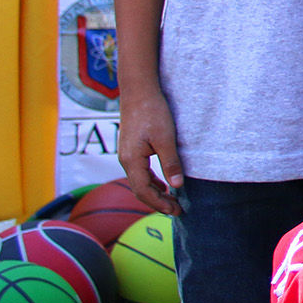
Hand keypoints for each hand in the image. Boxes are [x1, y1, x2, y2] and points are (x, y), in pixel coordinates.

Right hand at [118, 85, 183, 215]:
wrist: (139, 91)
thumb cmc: (153, 112)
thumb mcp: (166, 138)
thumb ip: (171, 163)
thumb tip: (177, 186)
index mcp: (132, 161)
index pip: (143, 191)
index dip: (159, 204)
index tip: (176, 210)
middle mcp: (126, 160)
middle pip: (139, 190)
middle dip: (158, 202)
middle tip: (177, 210)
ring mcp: (127, 155)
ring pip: (139, 182)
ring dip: (155, 193)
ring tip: (172, 201)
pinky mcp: (132, 148)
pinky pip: (140, 172)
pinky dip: (151, 182)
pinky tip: (163, 184)